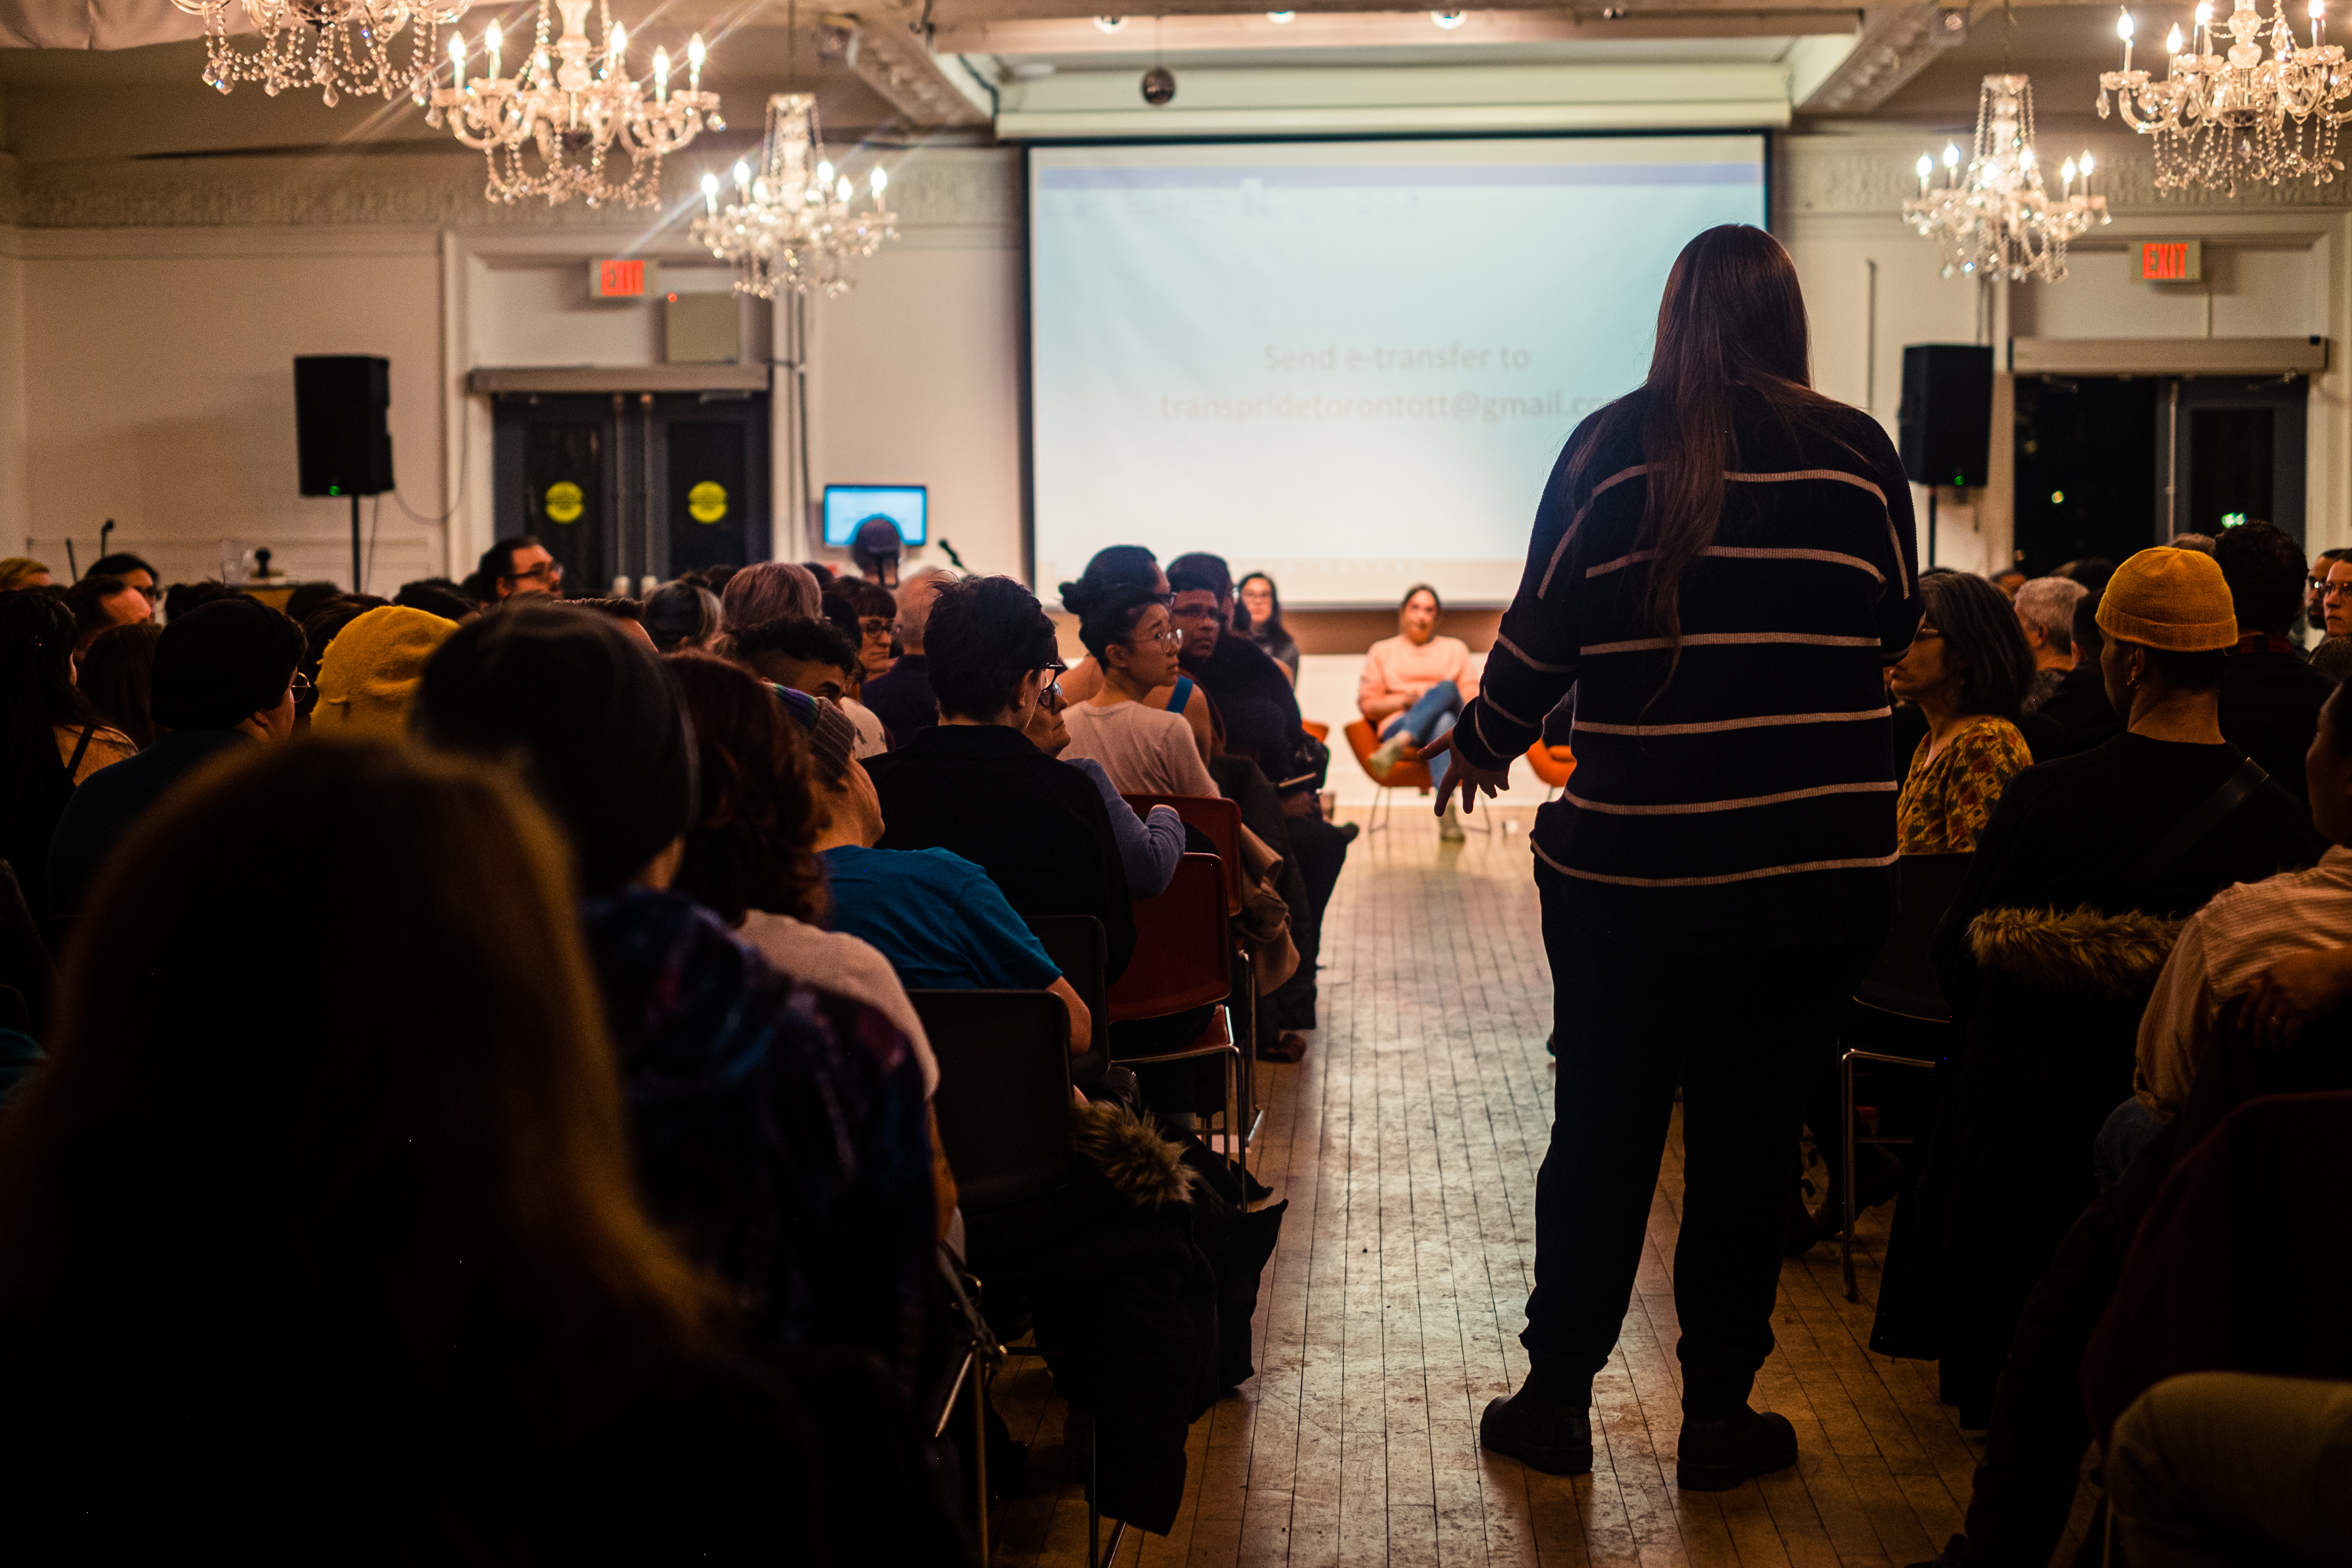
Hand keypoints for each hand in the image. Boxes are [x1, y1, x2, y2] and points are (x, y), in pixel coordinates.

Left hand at [1418, 731, 1513, 817]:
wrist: (1491, 735)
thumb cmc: (1469, 734)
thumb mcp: (1449, 738)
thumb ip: (1435, 747)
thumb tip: (1419, 754)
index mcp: (1457, 768)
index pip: (1445, 788)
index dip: (1441, 801)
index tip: (1438, 814)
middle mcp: (1471, 776)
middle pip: (1469, 793)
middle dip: (1468, 802)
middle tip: (1467, 811)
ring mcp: (1486, 778)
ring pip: (1488, 790)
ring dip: (1490, 793)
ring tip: (1493, 795)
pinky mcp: (1500, 776)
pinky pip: (1502, 784)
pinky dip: (1503, 785)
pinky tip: (1505, 786)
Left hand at [2235, 946, 2351, 1048]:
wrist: (2340, 970)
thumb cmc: (2316, 964)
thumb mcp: (2286, 964)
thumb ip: (2264, 975)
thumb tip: (2247, 984)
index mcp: (2269, 977)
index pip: (2250, 1000)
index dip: (2244, 1016)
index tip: (2241, 1028)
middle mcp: (2275, 990)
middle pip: (2259, 1017)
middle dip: (2257, 1034)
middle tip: (2258, 1045)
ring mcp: (2288, 1002)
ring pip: (2273, 1027)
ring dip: (2273, 1041)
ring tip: (2275, 1050)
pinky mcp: (2303, 1012)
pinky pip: (2290, 1032)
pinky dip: (2289, 1042)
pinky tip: (2290, 1047)